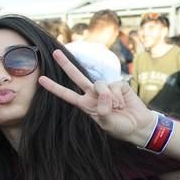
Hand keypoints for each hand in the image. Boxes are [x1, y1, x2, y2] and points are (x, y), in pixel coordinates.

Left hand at [39, 50, 157, 145]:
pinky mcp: (118, 85)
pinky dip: (119, 96)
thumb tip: (104, 95)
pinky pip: (114, 86)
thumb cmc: (119, 126)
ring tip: (117, 108)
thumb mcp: (107, 124)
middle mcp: (92, 94)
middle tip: (55, 52)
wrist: (138, 125)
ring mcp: (105, 88)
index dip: (54, 88)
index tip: (41, 80)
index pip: (66, 94)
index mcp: (85, 104)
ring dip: (109, 98)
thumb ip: (103, 111)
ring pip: (100, 84)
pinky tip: (123, 102)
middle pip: (76, 76)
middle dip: (66, 64)